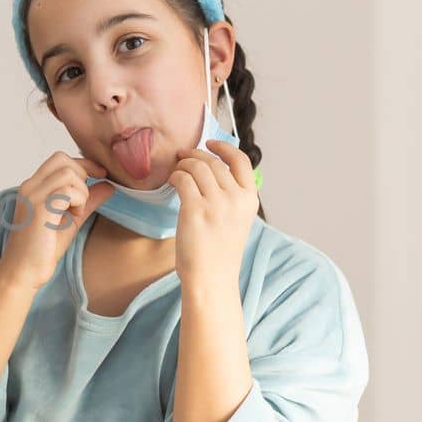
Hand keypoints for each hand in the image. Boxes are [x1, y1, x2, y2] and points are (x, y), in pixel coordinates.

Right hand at [0, 152, 113, 293]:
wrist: (23, 273)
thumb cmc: (42, 250)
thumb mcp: (71, 220)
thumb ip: (87, 201)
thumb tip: (109, 185)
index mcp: (33, 187)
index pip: (59, 159)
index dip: (83, 163)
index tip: (101, 173)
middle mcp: (29, 187)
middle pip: (62, 159)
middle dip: (83, 174)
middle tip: (85, 198)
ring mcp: (33, 196)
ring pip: (68, 173)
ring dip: (81, 191)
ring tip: (76, 211)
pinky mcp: (39, 208)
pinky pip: (68, 191)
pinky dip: (78, 201)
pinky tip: (73, 216)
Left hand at [169, 140, 259, 286]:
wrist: (211, 278)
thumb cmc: (220, 251)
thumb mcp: (237, 220)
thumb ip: (232, 196)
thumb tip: (212, 169)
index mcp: (249, 199)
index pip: (241, 160)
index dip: (224, 147)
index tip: (209, 143)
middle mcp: (236, 198)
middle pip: (213, 162)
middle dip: (194, 155)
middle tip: (181, 156)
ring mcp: (216, 204)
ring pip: (196, 167)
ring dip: (182, 165)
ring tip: (176, 171)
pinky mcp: (195, 210)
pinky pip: (182, 179)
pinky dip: (175, 176)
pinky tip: (172, 182)